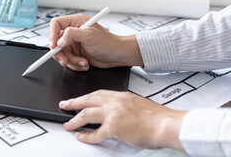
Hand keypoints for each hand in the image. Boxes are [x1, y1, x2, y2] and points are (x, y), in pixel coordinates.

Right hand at [49, 14, 142, 70]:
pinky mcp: (76, 54)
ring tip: (83, 62)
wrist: (117, 56)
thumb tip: (59, 40)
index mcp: (75, 22)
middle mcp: (73, 32)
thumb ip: (72, 35)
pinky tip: (85, 63)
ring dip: (71, 61)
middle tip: (66, 61)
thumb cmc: (108, 42)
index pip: (56, 24)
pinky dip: (75, 65)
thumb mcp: (89, 36)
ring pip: (61, 54)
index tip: (54, 46)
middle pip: (56, 42)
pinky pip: (68, 61)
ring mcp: (74, 44)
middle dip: (61, 54)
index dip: (52, 35)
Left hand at [59, 90, 186, 150]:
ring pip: (86, 114)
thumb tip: (119, 113)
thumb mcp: (138, 105)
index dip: (86, 97)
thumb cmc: (158, 118)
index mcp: (121, 96)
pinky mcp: (114, 127)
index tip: (79, 99)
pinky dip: (86, 136)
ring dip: (74, 120)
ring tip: (67, 124)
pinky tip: (81, 137)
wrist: (166, 125)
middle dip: (73, 103)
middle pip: (87, 100)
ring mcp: (113, 114)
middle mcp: (115, 102)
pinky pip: (95, 133)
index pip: (98, 93)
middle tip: (64, 105)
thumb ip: (126, 107)